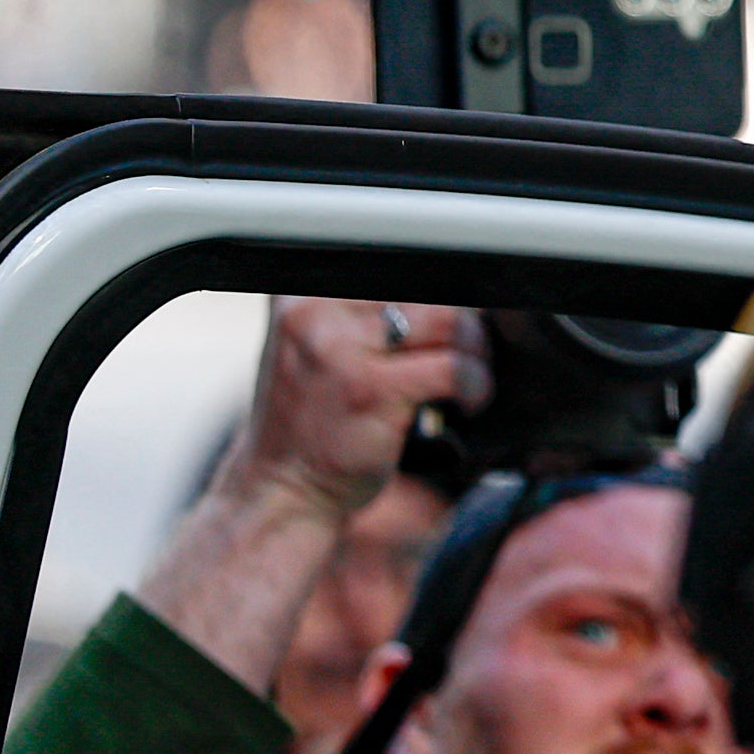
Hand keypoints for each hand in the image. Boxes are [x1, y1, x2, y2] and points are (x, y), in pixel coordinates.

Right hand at [138, 301, 485, 687]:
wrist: (277, 493)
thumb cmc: (310, 421)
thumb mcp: (318, 346)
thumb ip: (360, 309)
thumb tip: (449, 277)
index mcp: (302, 293)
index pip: (395, 260)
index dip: (438, 286)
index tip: (454, 312)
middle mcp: (314, 312)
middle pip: (428, 285)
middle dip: (462, 320)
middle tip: (467, 350)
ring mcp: (339, 351)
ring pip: (449, 319)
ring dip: (475, 349)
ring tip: (469, 374)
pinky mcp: (369, 391)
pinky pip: (453, 367)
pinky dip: (476, 383)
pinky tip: (468, 401)